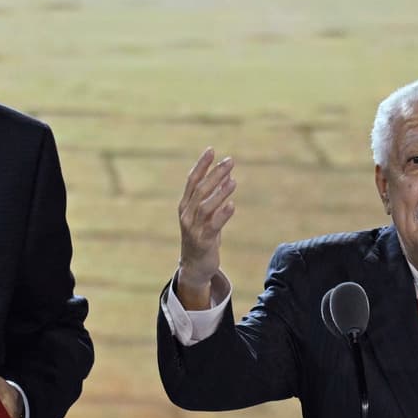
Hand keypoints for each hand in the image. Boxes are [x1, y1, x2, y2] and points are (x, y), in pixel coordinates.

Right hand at [177, 147, 235, 309]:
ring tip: (233, 181)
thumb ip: (214, 197)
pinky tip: (232, 205)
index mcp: (185, 205)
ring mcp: (193, 229)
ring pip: (205, 206)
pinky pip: (212, 226)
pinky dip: (222, 215)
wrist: (195, 266)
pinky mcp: (202, 242)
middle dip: (214, 174)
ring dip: (219, 192)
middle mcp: (186, 215)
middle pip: (200, 190)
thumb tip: (228, 176)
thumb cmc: (202, 237)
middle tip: (230, 161)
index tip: (212, 150)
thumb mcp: (205, 215)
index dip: (201, 165)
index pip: (192, 181)